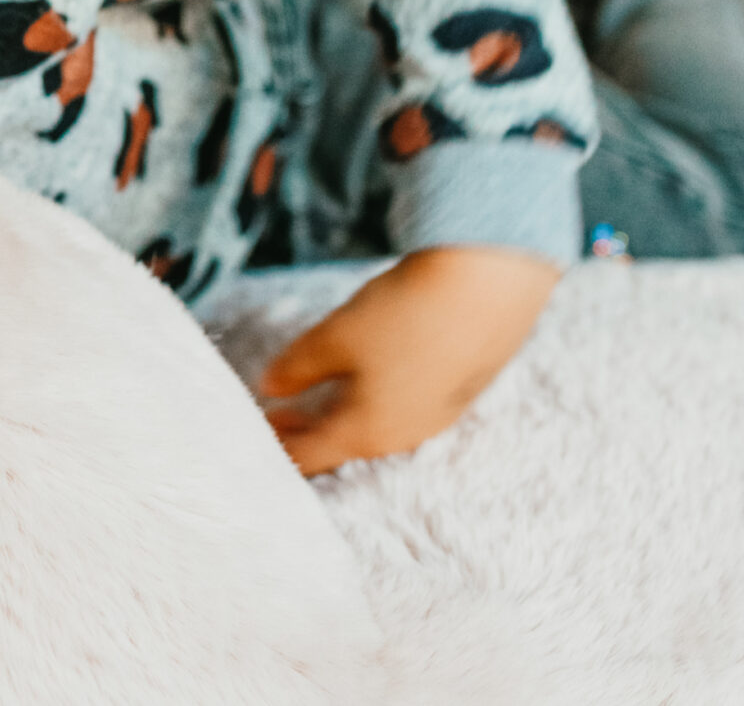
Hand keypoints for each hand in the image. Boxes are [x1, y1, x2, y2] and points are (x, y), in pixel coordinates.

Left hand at [258, 245, 559, 476]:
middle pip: (342, 444)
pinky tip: (366, 375)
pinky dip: (372, 399)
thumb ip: (297, 368)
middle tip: (273, 416)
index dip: (277, 451)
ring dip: (338, 413)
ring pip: (374, 425)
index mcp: (366, 433)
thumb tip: (269, 387)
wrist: (491, 286)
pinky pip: (403, 407)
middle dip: (304, 431)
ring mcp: (435, 416)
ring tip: (310, 397)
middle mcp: (404, 436)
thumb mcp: (335, 338)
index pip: (309, 457)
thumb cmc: (403, 315)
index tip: (251, 438)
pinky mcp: (457, 390)